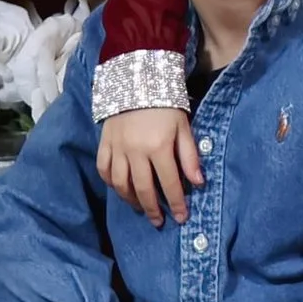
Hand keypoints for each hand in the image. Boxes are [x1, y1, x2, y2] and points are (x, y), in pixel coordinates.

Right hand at [97, 107, 204, 226]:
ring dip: (131, 200)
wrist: (136, 79)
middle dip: (153, 209)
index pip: (169, 184)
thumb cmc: (166, 104)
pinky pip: (104, 170)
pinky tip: (120, 189)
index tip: (181, 218)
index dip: (176, 203)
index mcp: (158, 147)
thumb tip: (198, 183)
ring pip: (121, 184)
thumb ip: (190, 156)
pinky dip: (111, 184)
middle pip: (143, 189)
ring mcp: (117, 149)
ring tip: (141, 208)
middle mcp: (135, 152)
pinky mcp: (104, 144)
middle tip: (159, 222)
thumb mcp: (183, 127)